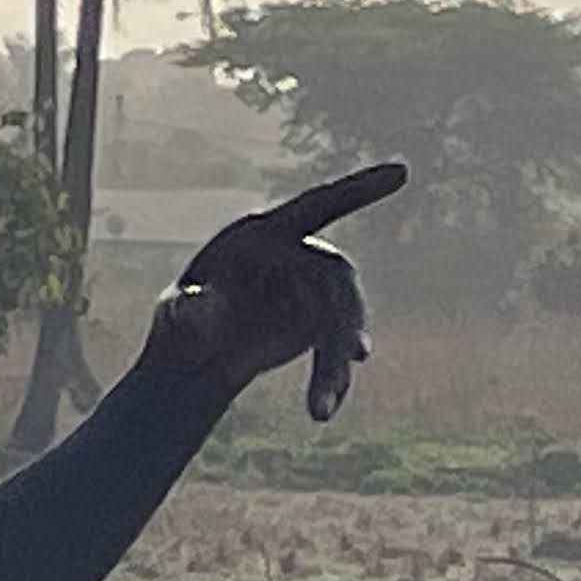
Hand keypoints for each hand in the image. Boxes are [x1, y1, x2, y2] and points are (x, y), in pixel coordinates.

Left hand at [139, 163, 409, 419]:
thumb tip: (198, 304)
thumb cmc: (182, 326)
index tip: (402, 170)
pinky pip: (337, 345)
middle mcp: (296, 256)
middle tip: (345, 367)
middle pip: (334, 280)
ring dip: (335, 363)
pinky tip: (326, 404)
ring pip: (343, 318)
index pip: (318, 206)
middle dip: (342, 325)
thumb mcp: (178, 319)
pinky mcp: (320, 323)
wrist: (200, 356)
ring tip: (319, 410)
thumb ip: (187, 310)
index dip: (359, 189)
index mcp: (262, 235)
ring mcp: (313, 289)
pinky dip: (334, 374)